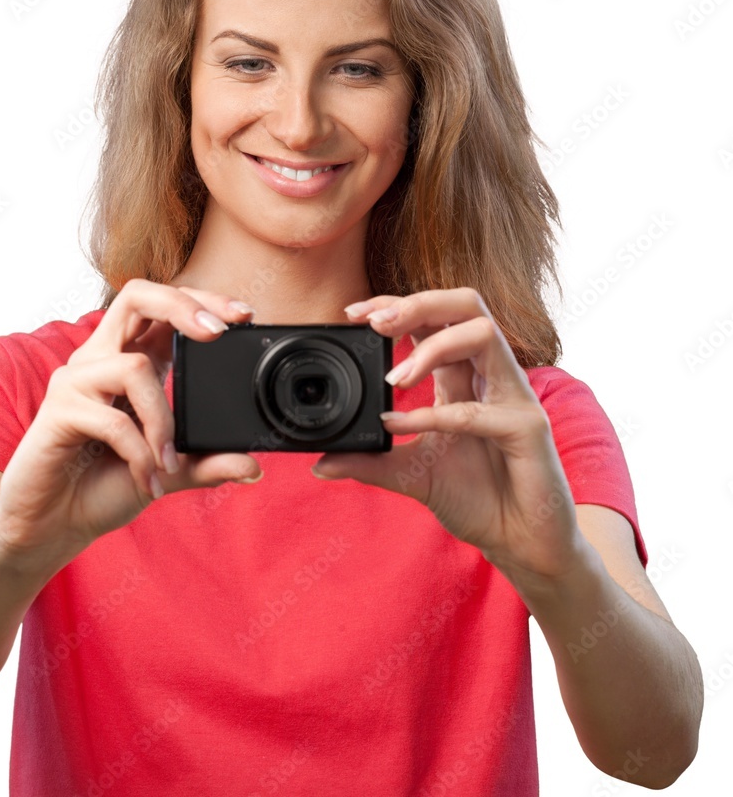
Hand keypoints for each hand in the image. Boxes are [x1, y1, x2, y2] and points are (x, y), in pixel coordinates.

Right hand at [0, 279, 262, 566]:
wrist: (51, 526)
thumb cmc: (102, 488)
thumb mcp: (168, 471)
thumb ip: (207, 463)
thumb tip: (253, 466)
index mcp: (129, 361)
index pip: (163, 308)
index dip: (201, 300)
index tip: (243, 315)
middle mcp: (101, 360)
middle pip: (136, 296)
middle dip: (181, 305)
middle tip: (217, 332)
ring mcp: (76, 382)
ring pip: (133, 367)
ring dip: (163, 421)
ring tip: (170, 463)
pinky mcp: (57, 411)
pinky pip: (113, 420)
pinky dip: (140, 453)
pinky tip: (148, 480)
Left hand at [311, 288, 584, 578]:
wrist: (519, 542)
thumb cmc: (477, 499)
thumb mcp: (410, 476)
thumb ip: (369, 463)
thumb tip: (319, 463)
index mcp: (464, 376)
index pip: (434, 318)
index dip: (396, 304)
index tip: (352, 312)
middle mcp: (490, 376)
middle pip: (465, 304)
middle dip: (417, 303)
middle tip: (374, 324)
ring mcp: (513, 398)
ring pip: (483, 333)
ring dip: (432, 347)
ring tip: (394, 379)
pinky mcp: (528, 429)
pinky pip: (481, 409)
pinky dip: (436, 415)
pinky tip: (401, 426)